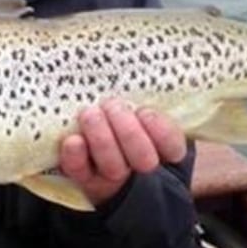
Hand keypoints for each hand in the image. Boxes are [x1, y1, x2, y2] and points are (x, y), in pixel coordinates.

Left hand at [58, 98, 186, 205]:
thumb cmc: (128, 113)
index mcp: (164, 148)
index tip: (145, 112)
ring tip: (90, 113)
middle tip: (112, 105)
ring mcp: (114, 176)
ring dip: (102, 139)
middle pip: (143, 158)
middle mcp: (141, 165)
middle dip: (128, 132)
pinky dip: (76, 157)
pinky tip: (73, 140)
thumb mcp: (145, 104)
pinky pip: (81, 173)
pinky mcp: (86, 178)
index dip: (161, 132)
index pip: (173, 146)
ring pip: (114, 166)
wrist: (96, 142)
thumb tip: (151, 69)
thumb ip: (149, 95)